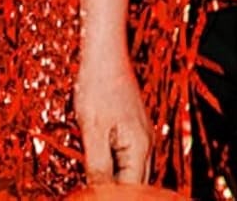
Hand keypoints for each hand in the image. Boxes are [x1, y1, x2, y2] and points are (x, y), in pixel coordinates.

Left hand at [74, 49, 152, 185]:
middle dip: (114, 189)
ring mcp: (140, 134)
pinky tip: (97, 161)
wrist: (104, 50)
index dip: (110, 196)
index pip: (130, 190)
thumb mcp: (92, 131)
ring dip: (114, 178)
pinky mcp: (132, 126)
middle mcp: (146, 143)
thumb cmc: (98, 84)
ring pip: (130, 170)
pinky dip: (113, 164)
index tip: (92, 193)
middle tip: (90, 188)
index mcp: (140, 148)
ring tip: (91, 178)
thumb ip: (97, 168)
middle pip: (134, 183)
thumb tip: (98, 193)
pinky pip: (126, 156)